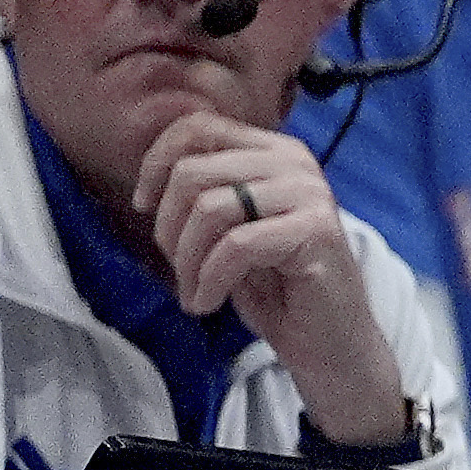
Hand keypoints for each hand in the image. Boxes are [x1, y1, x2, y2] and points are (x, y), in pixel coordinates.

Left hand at [136, 112, 409, 444]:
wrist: (327, 341)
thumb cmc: (274, 287)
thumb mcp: (229, 228)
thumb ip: (204, 192)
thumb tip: (149, 174)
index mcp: (273, 151)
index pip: (198, 127)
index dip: (156, 163)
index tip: (143, 206)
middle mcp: (295, 162)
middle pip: (194, 172)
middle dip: (168, 227)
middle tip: (178, 268)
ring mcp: (310, 193)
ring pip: (210, 208)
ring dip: (187, 261)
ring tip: (193, 291)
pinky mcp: (317, 231)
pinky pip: (236, 246)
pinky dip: (209, 280)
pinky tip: (208, 303)